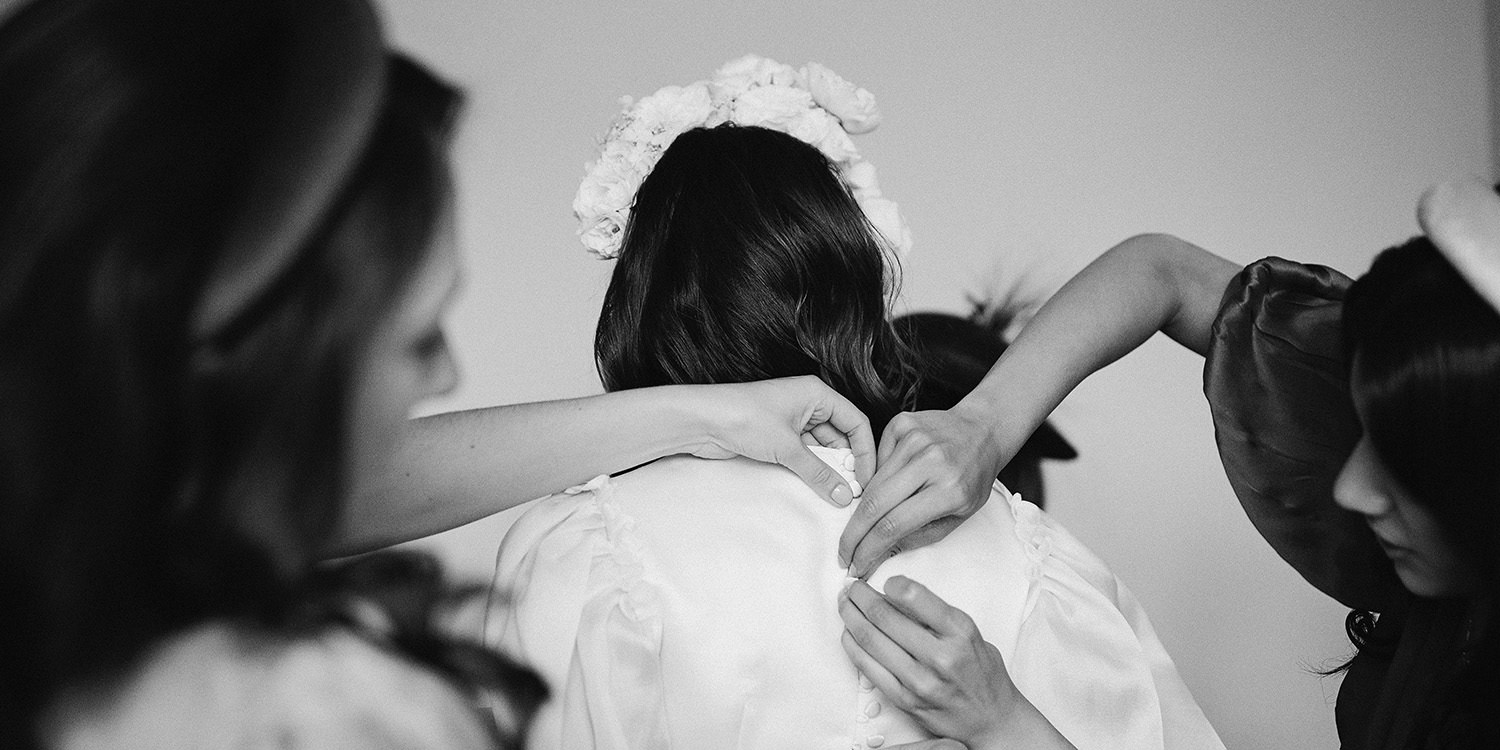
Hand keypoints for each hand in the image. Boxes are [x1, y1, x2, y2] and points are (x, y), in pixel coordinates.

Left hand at [687, 376, 875, 506]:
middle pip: (841, 436)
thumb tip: (843, 494)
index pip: (856, 422)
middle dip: (848, 464)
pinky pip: (805, 455)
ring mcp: (792, 421)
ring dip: (829, 470)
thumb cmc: (742, 417)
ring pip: (822, 448)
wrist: (700, 421)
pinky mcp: (778, 437)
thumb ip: (818, 473)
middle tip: (853, 492)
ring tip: (836, 494)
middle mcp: (808, 404)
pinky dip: (812, 471)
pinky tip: (816, 488)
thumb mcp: (787, 448)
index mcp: (817, 394)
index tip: (868, 479)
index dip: (865, 451)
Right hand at [838, 405, 1004, 574]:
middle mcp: (930, 461)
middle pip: (874, 504)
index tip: (859, 564)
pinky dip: (876, 479)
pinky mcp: (901, 424)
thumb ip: (920, 536)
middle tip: (845, 554)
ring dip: (861, 512)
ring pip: (872, 484)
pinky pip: (876, 461)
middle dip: (853, 535)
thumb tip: (881, 552)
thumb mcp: (959, 514)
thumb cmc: (973, 474)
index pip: (894, 525)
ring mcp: (914, 439)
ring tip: (859, 529)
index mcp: (949, 489)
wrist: (982, 430)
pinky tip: (887, 487)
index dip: (870, 549)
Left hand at [839, 577, 1073, 749]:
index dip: (892, 584)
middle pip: (884, 616)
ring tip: (845, 605)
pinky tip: (849, 634)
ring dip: (851, 617)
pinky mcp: (904, 699)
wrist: (992, 720)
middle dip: (861, 596)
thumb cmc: (982, 675)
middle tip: (852, 588)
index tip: (884, 580)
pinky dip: (853, 646)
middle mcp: (940, 656)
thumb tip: (896, 596)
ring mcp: (920, 680)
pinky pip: (869, 668)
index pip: (915, 596)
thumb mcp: (971, 634)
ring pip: (871, 640)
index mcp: (959, 633)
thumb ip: (938, 617)